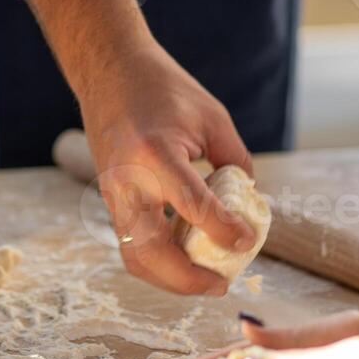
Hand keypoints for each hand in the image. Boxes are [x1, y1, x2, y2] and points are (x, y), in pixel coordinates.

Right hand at [79, 42, 255, 295]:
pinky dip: (159, 261)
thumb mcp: (212, 119)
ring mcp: (114, 195)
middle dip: (188, 278)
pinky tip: (186, 260)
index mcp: (155, 154)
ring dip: (170, 279)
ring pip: (136, 257)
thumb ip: (234, 163)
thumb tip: (250, 205)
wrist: (108, 74)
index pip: (192, 206)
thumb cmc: (163, 90)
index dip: (223, 231)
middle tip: (222, 284)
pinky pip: (132, 244)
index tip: (247, 241)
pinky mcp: (111, 201)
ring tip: (205, 281)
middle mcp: (129, 181)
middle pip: (152, 251)